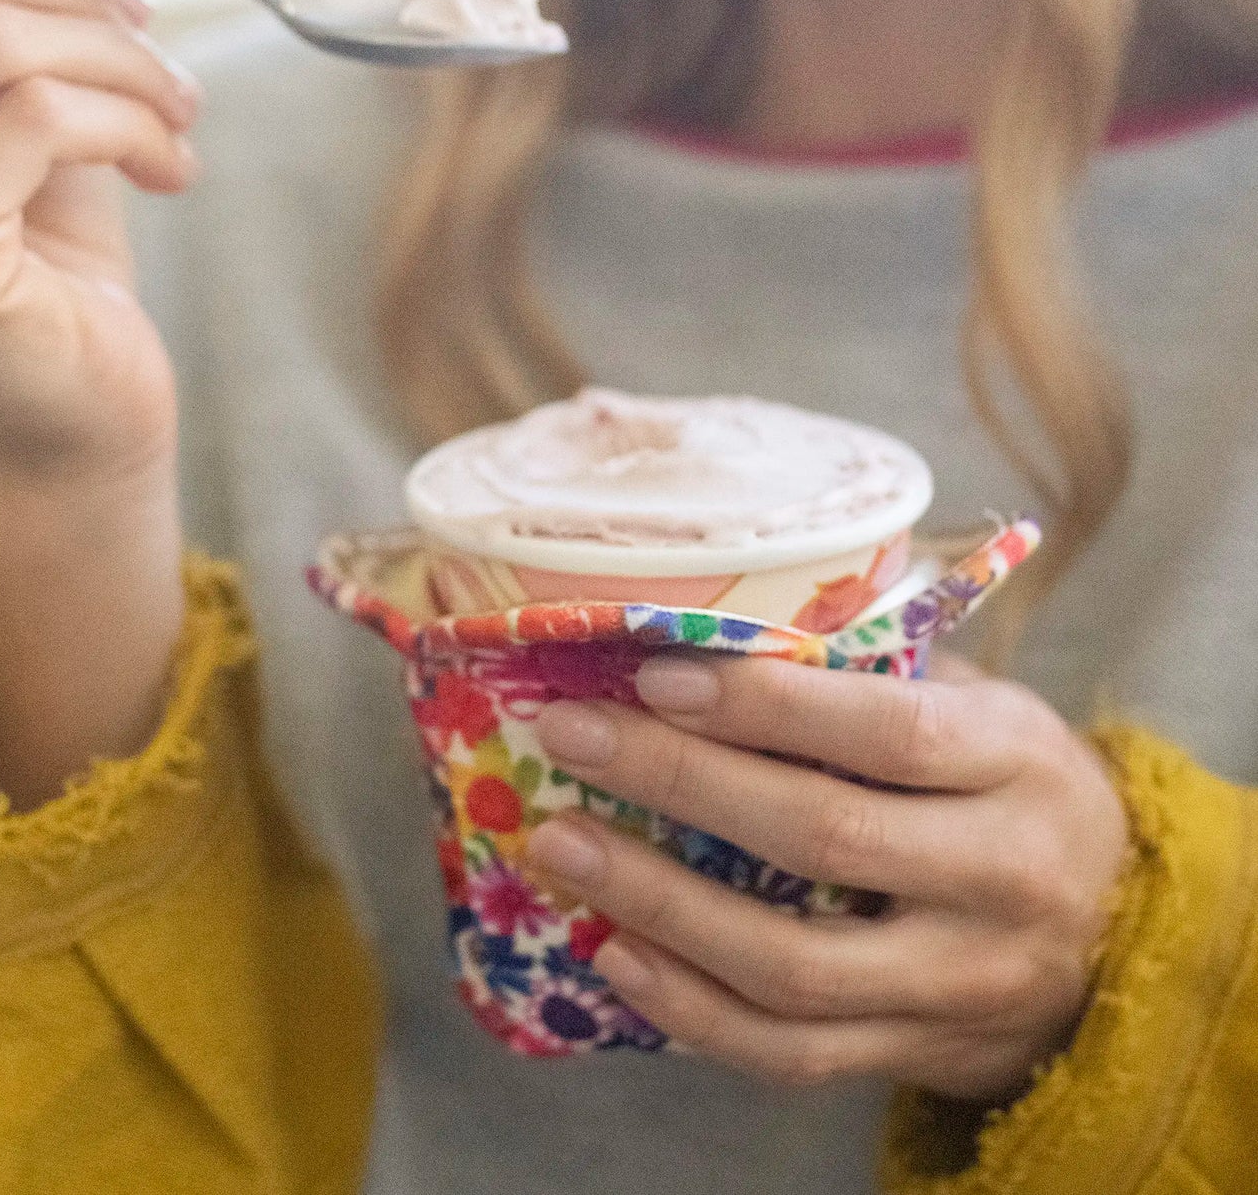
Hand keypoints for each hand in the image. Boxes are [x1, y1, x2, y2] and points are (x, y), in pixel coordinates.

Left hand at [527, 650, 1128, 1102]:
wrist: (1121, 932)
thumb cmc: (1010, 784)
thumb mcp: (980, 707)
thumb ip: (873, 674)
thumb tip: (707, 629)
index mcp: (1018, 762)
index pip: (887, 732)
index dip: (764, 706)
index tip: (654, 674)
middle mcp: (1003, 877)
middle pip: (824, 837)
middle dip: (679, 781)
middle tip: (571, 734)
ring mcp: (964, 982)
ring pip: (794, 966)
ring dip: (659, 906)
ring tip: (562, 846)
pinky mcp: (924, 1054)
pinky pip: (795, 1052)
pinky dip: (694, 1009)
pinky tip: (615, 955)